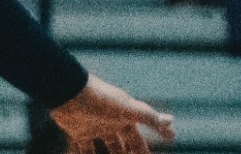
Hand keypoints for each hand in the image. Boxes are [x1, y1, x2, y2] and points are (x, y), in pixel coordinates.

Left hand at [47, 76, 174, 152]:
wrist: (69, 92)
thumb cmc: (101, 99)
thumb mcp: (128, 109)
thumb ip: (148, 117)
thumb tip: (172, 121)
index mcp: (125, 116)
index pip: (142, 134)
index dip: (153, 140)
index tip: (169, 141)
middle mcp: (112, 121)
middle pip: (127, 143)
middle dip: (134, 153)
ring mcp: (96, 126)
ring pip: (110, 146)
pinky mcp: (79, 131)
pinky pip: (84, 149)